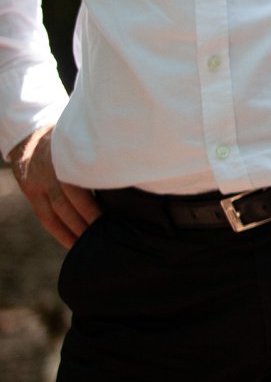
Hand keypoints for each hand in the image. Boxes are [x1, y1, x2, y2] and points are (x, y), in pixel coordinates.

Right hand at [7, 125, 98, 248]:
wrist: (30, 137)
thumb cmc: (70, 139)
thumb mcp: (82, 139)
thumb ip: (99, 152)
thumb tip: (130, 167)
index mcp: (67, 155)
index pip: (81, 182)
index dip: (93, 201)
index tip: (110, 215)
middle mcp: (51, 170)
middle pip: (69, 200)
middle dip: (87, 219)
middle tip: (106, 234)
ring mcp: (38, 182)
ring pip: (56, 212)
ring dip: (74, 230)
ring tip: (91, 243)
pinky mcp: (31, 192)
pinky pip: (45, 217)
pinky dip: (59, 232)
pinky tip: (72, 244)